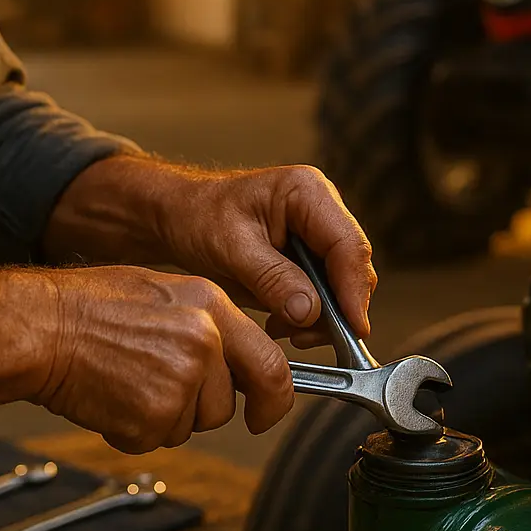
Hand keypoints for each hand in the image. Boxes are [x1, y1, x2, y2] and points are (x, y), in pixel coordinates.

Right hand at [34, 264, 291, 449]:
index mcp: (212, 307)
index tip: (265, 413)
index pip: (271, 364)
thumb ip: (210, 326)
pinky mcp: (152, 415)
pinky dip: (134, 430)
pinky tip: (113, 396)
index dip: (274, 399)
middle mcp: (204, 342)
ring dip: (164, 417)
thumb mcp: (167, 293)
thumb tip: (240, 360)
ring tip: (128, 380)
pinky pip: (156, 439)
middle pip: (227, 405)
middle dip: (204, 410)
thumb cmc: (92, 307)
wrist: (43, 327)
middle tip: (169, 399)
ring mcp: (180, 380)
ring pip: (192, 424)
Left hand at [45, 157, 376, 351]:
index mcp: (308, 193)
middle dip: (338, 308)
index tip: (352, 327)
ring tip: (285, 331)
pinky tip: (281, 326)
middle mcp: (322, 211)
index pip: (348, 244)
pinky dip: (309, 316)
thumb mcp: (231, 248)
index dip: (353, 289)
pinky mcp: (308, 259)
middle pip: (352, 266)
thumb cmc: (198, 219)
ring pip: (342, 285)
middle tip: (307, 338)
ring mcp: (317, 235)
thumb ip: (273, 278)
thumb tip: (312, 312)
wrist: (176, 218)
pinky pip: (323, 293)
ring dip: (323, 316)